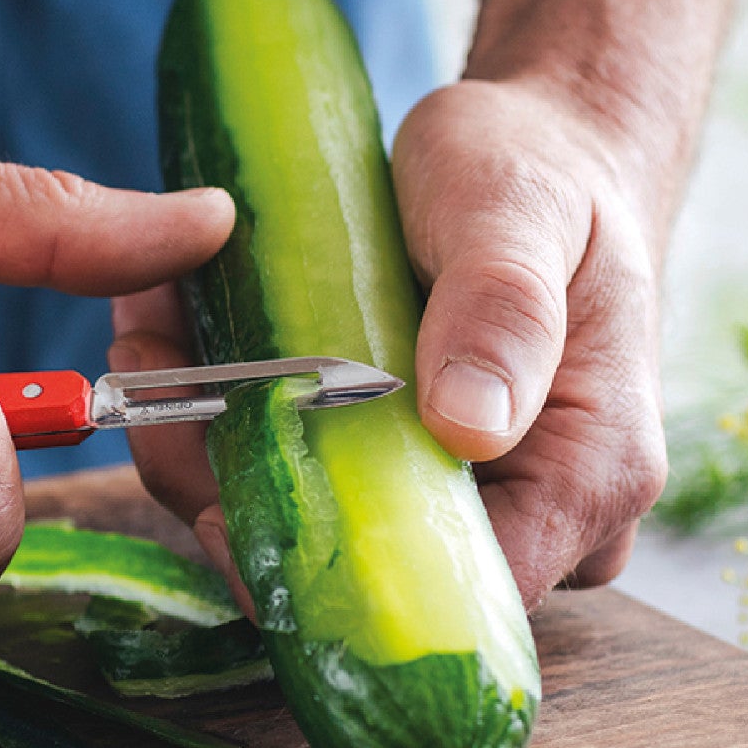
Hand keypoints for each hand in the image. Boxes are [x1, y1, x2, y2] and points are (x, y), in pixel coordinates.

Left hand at [114, 78, 666, 612]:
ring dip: (222, 454)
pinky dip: (240, 428)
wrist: (543, 152)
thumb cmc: (540, 172)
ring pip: (328, 533)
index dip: (340, 577)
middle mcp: (541, 516)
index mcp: (590, 473)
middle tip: (161, 385)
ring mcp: (474, 501)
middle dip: (250, 494)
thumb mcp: (517, 211)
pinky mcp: (414, 475)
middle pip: (374, 572)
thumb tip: (468, 429)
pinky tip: (185, 346)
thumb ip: (502, 309)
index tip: (226, 500)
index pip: (465, 596)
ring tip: (157, 341)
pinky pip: (317, 484)